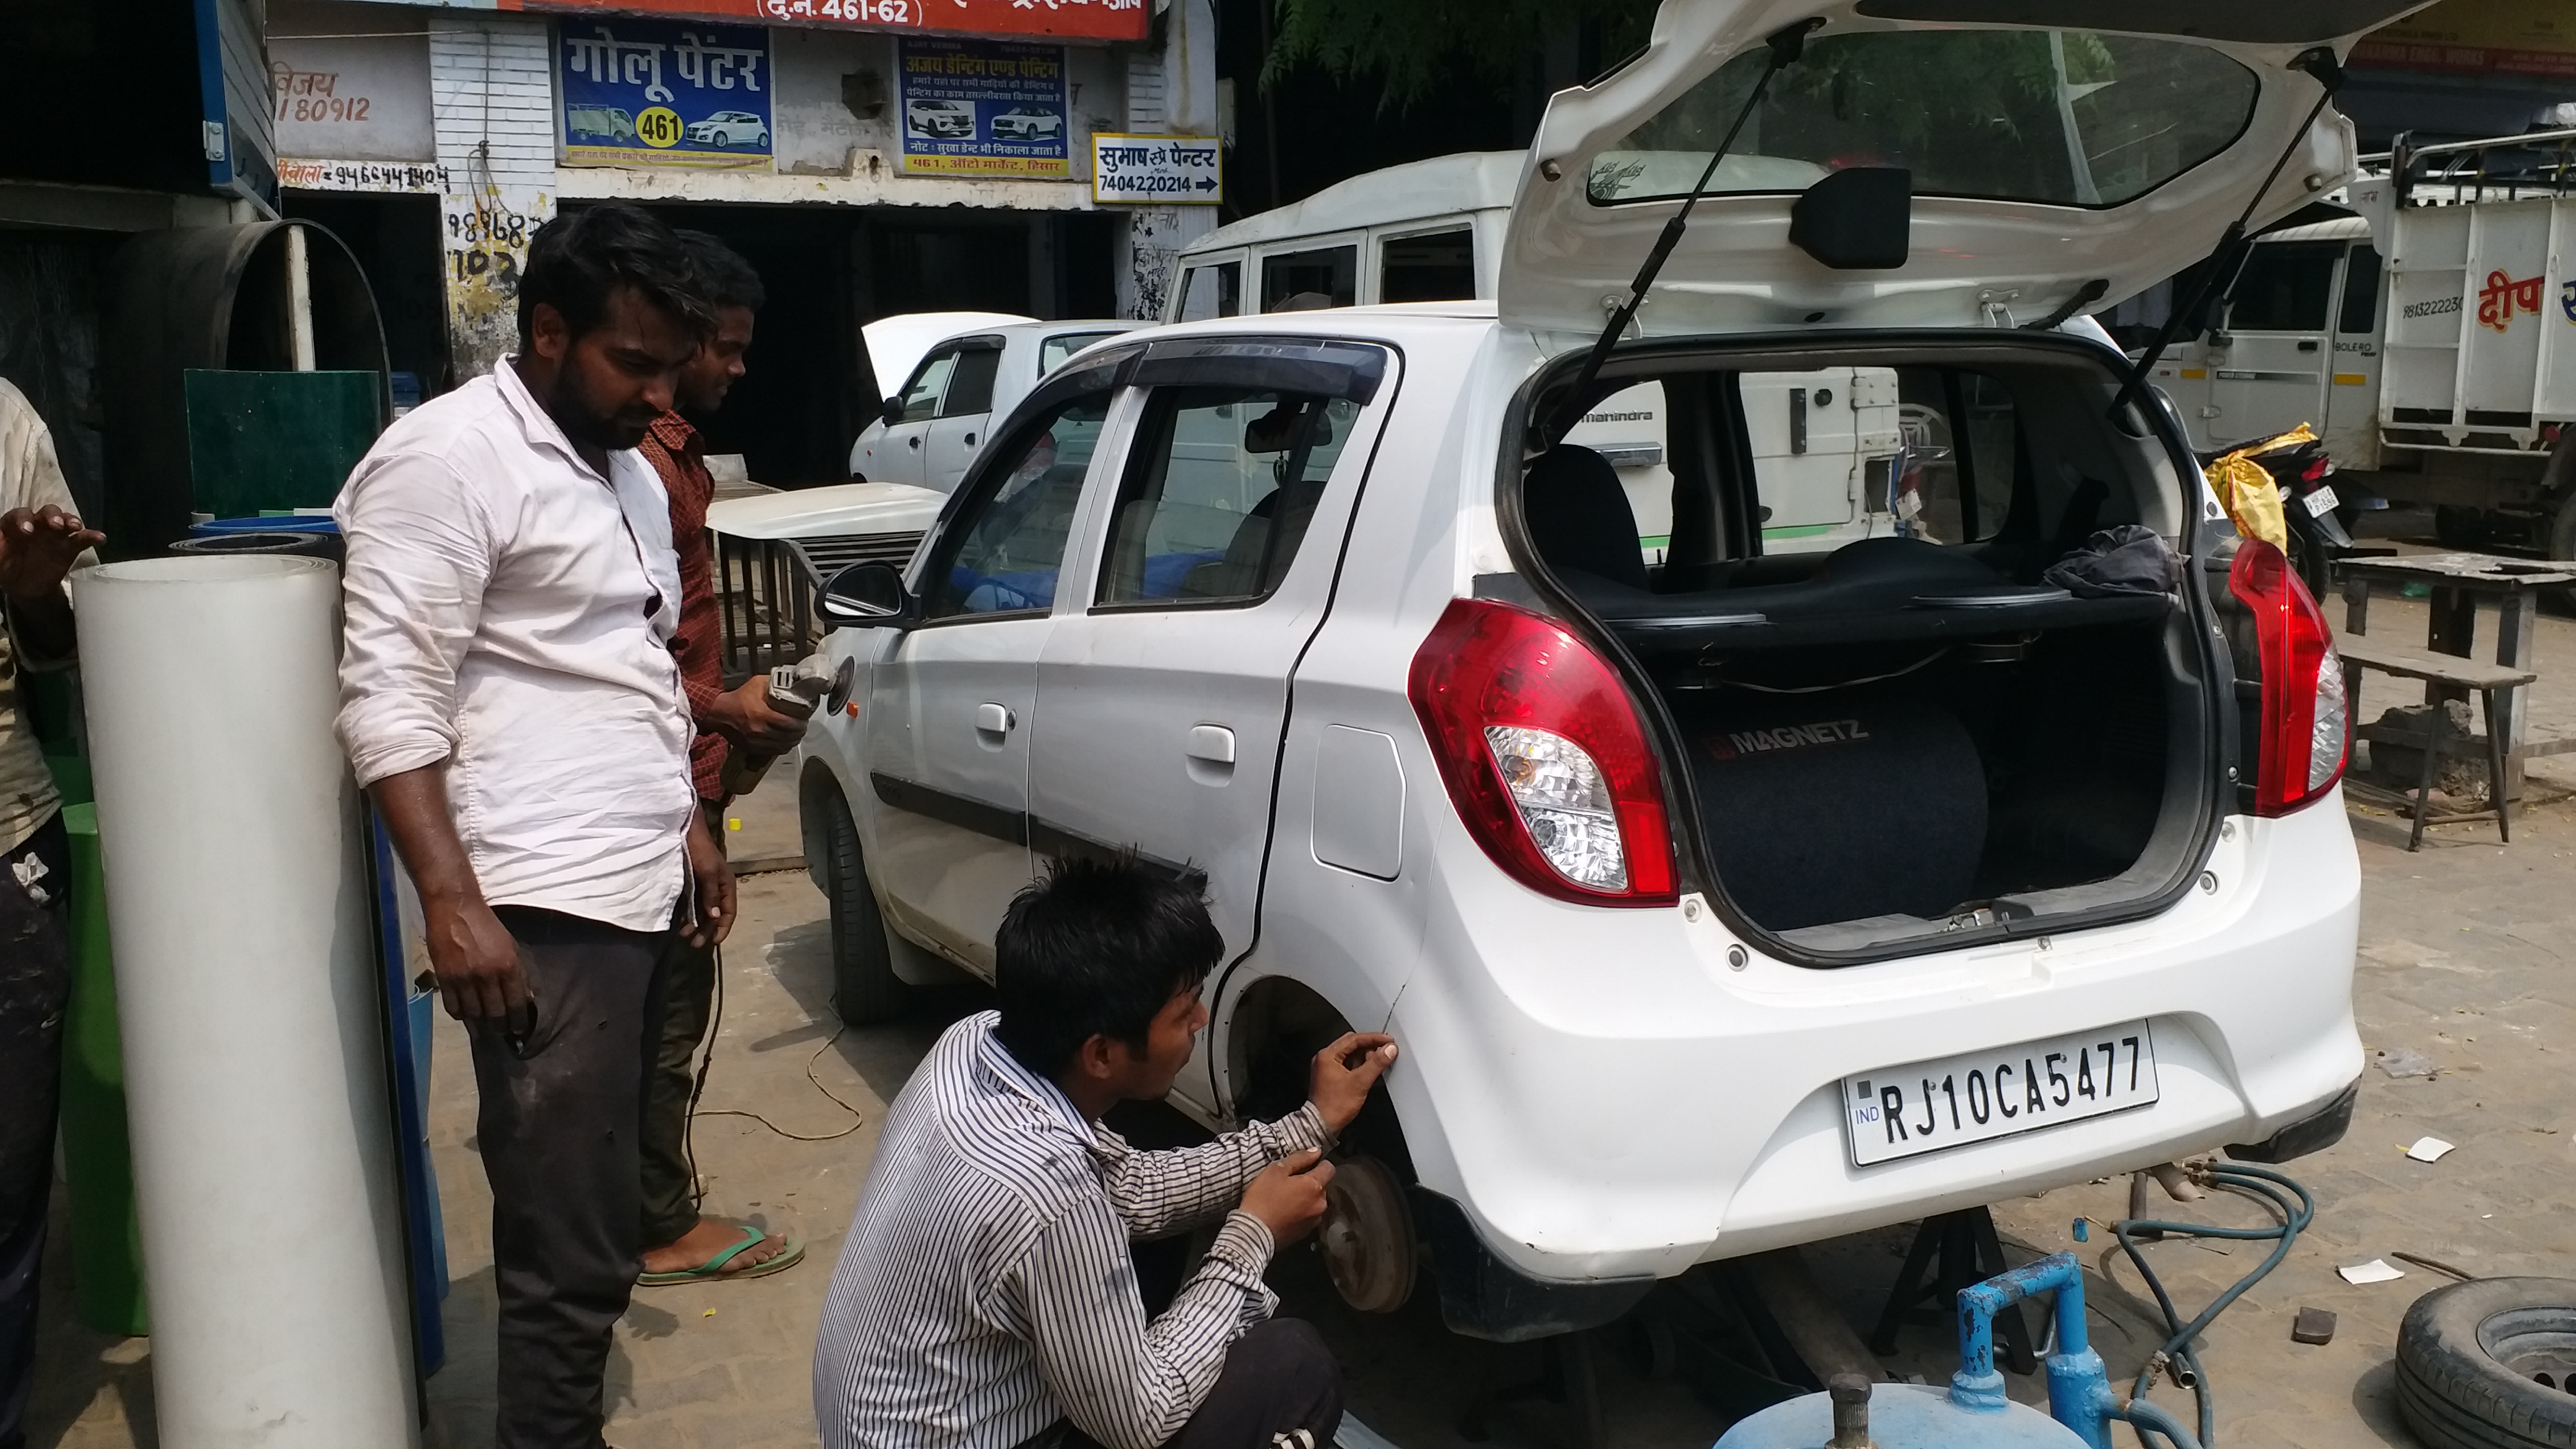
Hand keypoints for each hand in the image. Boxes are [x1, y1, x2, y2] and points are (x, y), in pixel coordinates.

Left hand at [0, 505, 101, 602]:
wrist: (26, 588)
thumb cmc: (7, 570)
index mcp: (15, 525)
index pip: (19, 515)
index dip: (23, 520)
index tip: (27, 531)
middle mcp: (37, 526)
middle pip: (46, 512)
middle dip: (52, 516)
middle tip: (56, 525)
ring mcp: (55, 535)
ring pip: (65, 520)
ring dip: (71, 520)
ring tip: (75, 527)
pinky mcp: (70, 548)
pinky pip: (82, 539)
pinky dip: (92, 536)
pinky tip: (99, 538)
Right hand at [422, 892, 529, 1023]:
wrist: (454, 910)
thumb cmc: (486, 926)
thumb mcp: (511, 946)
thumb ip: (518, 973)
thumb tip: (525, 998)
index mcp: (507, 967)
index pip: (516, 1004)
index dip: (518, 1021)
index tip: (519, 1029)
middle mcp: (487, 976)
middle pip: (495, 1014)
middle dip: (501, 1026)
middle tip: (503, 1030)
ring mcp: (464, 979)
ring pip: (474, 1014)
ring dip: (481, 1025)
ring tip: (485, 1027)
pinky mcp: (444, 979)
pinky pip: (453, 1007)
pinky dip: (460, 1015)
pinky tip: (466, 1015)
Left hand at [686, 809, 735, 946]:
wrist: (685, 833)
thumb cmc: (700, 851)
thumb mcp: (708, 872)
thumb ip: (710, 895)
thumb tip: (714, 917)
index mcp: (727, 886)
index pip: (729, 912)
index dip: (723, 928)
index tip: (714, 942)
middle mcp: (718, 889)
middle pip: (715, 916)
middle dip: (707, 931)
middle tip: (695, 944)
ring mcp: (705, 888)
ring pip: (704, 912)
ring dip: (696, 925)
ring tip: (684, 936)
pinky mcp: (693, 886)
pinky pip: (693, 906)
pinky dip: (689, 916)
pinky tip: (681, 924)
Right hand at [703, 677, 807, 755]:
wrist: (719, 713)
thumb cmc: (739, 697)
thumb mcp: (756, 684)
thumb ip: (773, 683)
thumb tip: (790, 683)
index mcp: (762, 714)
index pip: (789, 724)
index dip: (800, 724)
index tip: (804, 720)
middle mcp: (760, 731)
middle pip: (788, 737)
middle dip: (799, 733)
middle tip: (802, 727)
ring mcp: (756, 742)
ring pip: (782, 747)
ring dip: (792, 741)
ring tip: (796, 735)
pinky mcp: (752, 748)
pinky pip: (773, 752)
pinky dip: (782, 748)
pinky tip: (786, 742)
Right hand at [1240, 1148, 1333, 1246]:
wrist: (1254, 1232)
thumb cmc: (1263, 1197)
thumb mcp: (1276, 1170)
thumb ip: (1299, 1158)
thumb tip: (1316, 1151)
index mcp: (1315, 1186)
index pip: (1329, 1168)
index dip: (1319, 1163)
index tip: (1305, 1165)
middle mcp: (1321, 1203)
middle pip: (1322, 1186)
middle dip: (1311, 1182)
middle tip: (1290, 1183)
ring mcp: (1315, 1219)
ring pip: (1316, 1202)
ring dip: (1307, 1198)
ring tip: (1287, 1199)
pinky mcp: (1307, 1232)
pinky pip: (1309, 1215)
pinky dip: (1302, 1211)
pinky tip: (1287, 1212)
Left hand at [1308, 1032, 1397, 1135]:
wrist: (1322, 1126)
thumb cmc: (1333, 1107)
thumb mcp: (1360, 1082)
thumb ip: (1376, 1064)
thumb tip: (1388, 1050)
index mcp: (1327, 1055)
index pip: (1354, 1039)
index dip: (1373, 1038)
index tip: (1387, 1040)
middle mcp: (1325, 1059)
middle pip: (1351, 1044)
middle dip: (1370, 1046)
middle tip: (1386, 1049)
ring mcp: (1327, 1068)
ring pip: (1350, 1054)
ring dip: (1366, 1055)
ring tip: (1380, 1060)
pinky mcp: (1331, 1077)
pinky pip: (1348, 1064)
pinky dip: (1360, 1065)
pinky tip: (1370, 1069)